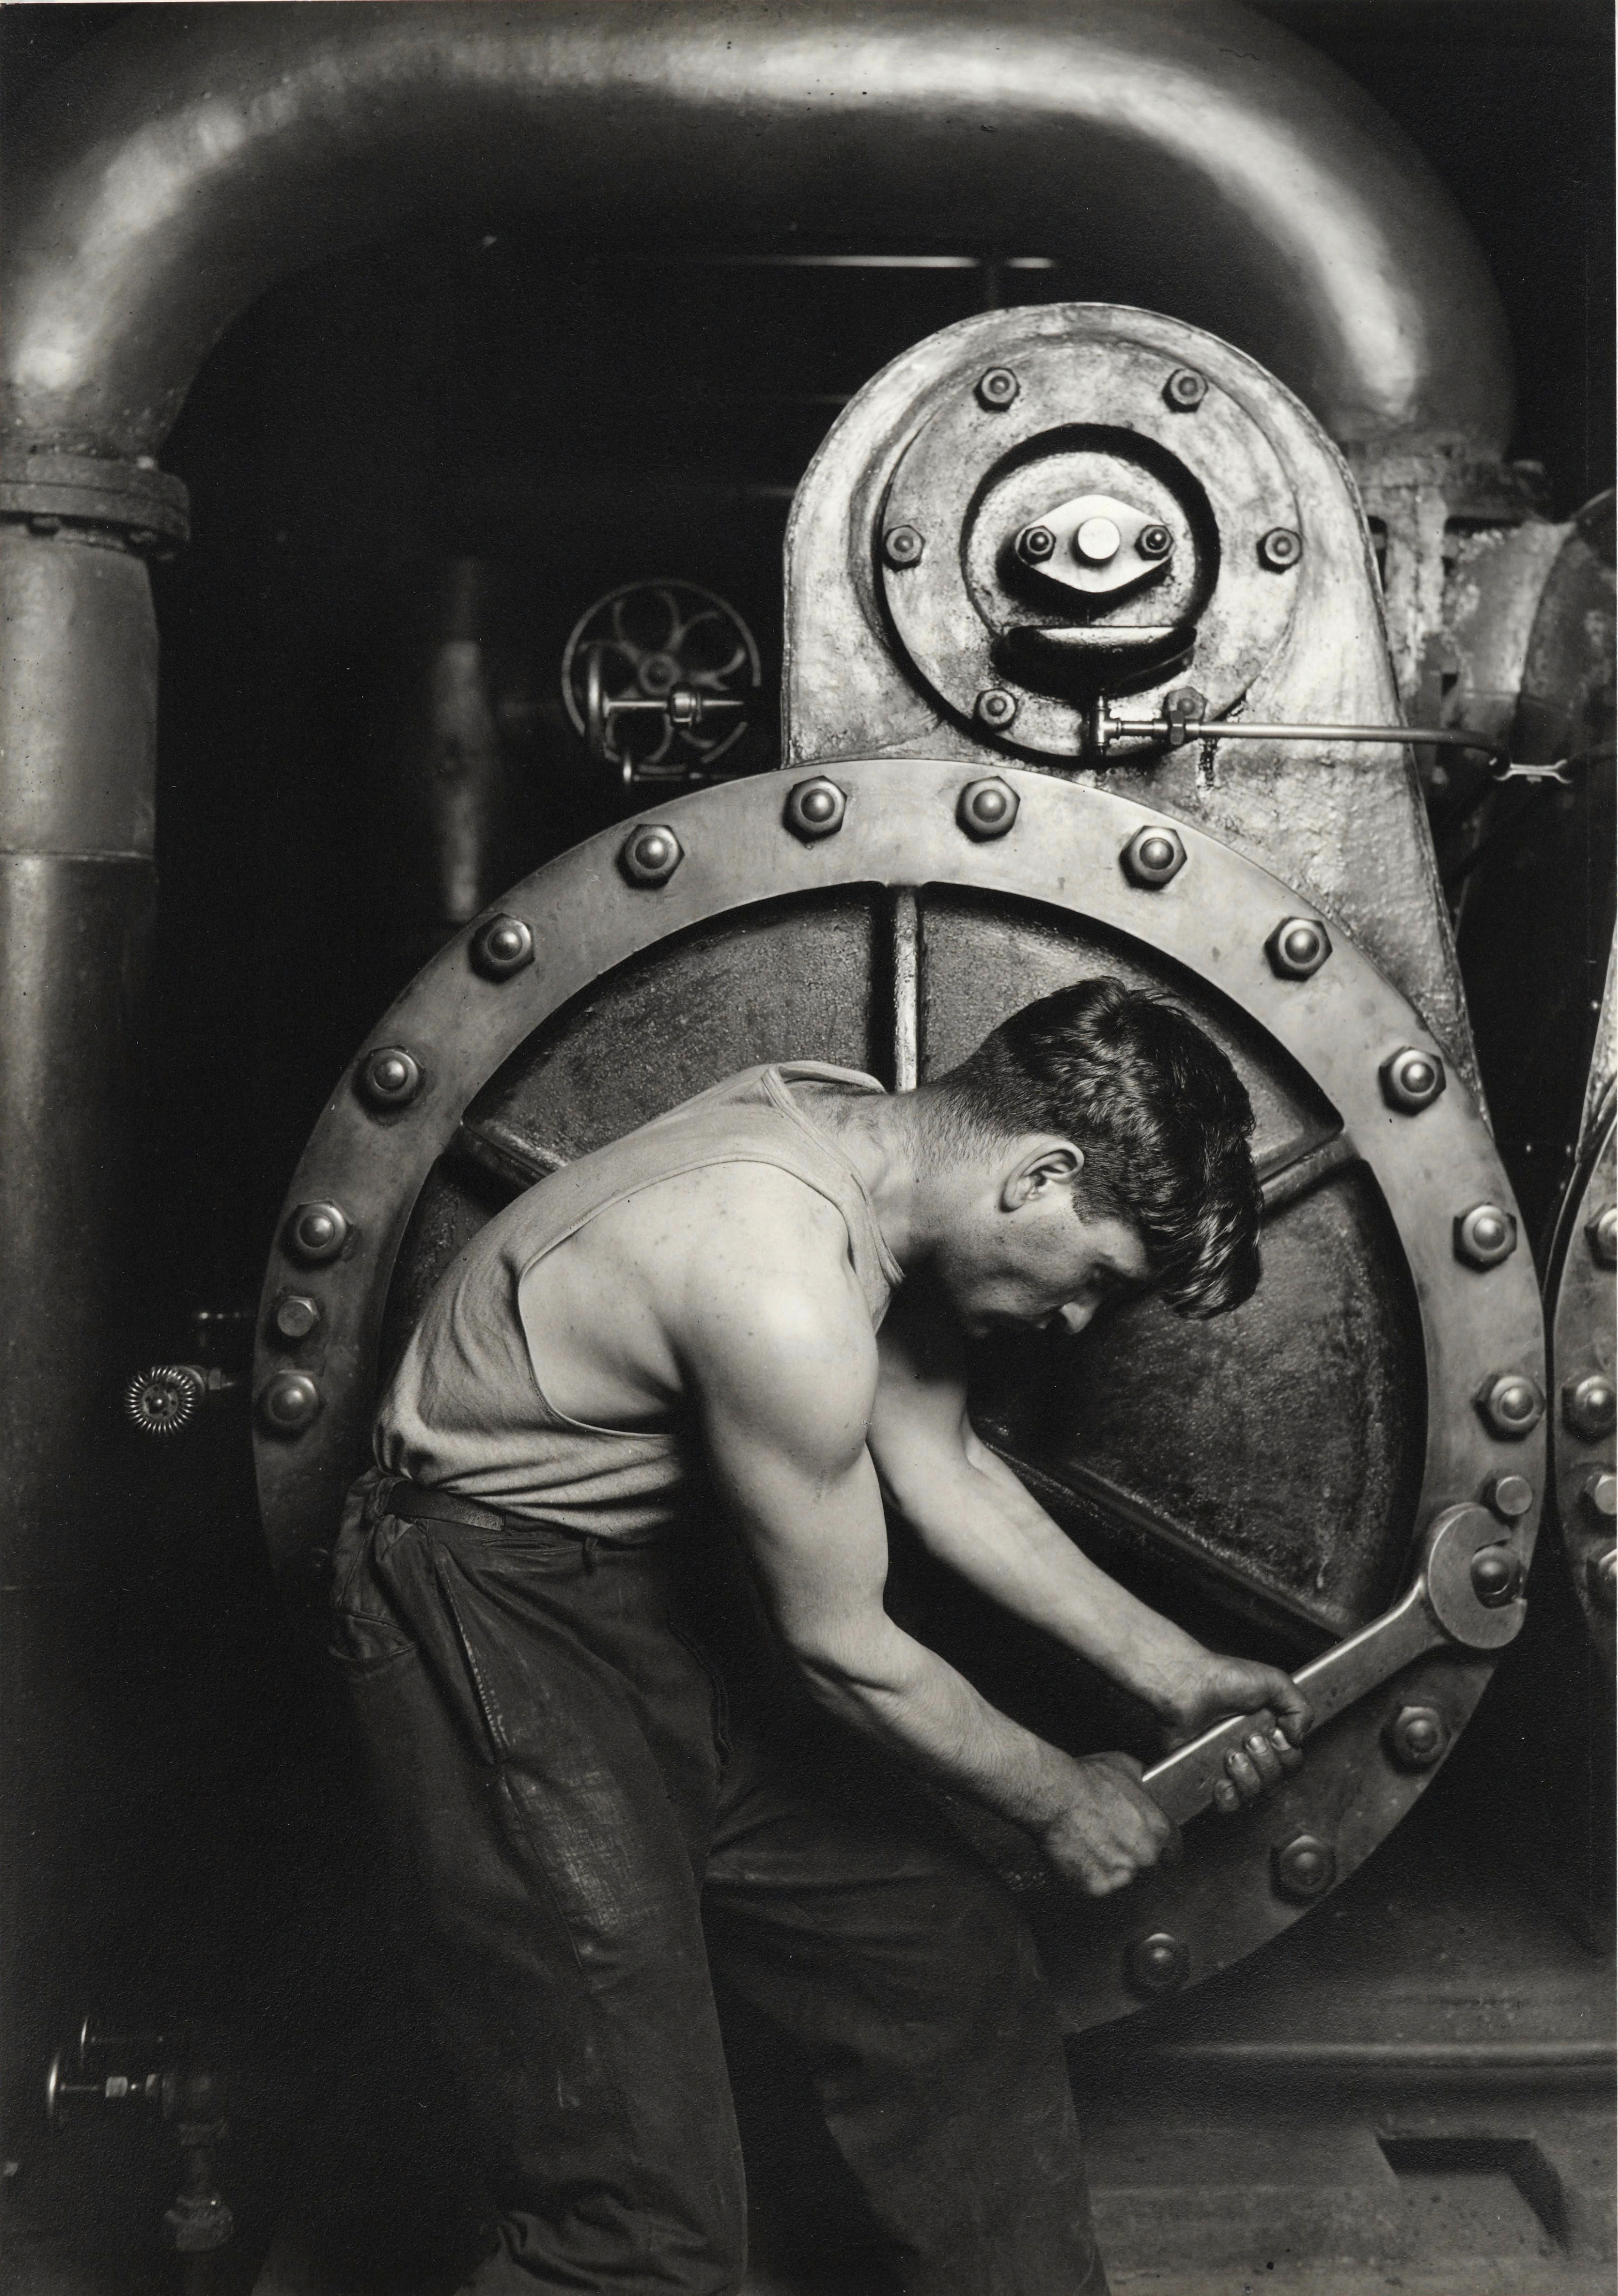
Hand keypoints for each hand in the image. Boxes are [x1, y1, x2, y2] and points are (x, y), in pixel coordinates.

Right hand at [1038, 1752, 1181, 1896]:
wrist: (1054, 1796)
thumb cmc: (1087, 1780)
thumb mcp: (1127, 1768)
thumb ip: (1145, 1788)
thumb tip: (1147, 1789)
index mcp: (1159, 1829)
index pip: (1173, 1850)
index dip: (1164, 1849)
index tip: (1157, 1850)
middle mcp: (1145, 1856)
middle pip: (1148, 1865)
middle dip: (1134, 1855)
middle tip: (1111, 1839)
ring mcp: (1122, 1874)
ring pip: (1122, 1877)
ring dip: (1112, 1866)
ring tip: (1091, 1844)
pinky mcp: (1097, 1886)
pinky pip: (1097, 1884)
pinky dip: (1089, 1874)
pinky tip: (1079, 1854)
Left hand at [1158, 1653, 1310, 1815]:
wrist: (1187, 1685)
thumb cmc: (1225, 1678)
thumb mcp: (1274, 1681)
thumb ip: (1299, 1707)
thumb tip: (1299, 1738)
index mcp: (1269, 1733)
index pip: (1292, 1762)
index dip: (1287, 1754)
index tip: (1275, 1733)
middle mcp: (1252, 1752)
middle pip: (1276, 1780)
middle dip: (1266, 1762)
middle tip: (1249, 1739)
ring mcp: (1230, 1766)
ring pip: (1254, 1793)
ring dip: (1248, 1776)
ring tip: (1231, 1754)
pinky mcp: (1207, 1776)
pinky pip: (1228, 1804)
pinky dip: (1229, 1797)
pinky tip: (1222, 1781)